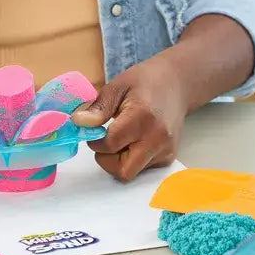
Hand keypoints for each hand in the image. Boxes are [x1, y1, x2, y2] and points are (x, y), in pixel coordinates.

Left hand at [72, 54, 187, 181]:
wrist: (177, 83)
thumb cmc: (145, 81)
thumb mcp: (117, 86)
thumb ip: (98, 108)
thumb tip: (78, 122)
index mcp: (142, 117)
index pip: (110, 144)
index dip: (96, 140)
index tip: (96, 129)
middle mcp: (157, 138)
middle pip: (122, 169)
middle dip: (106, 158)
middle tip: (106, 139)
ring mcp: (165, 150)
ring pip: (131, 173)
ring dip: (118, 161)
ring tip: (121, 138)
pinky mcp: (168, 157)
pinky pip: (142, 169)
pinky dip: (131, 160)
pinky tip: (134, 141)